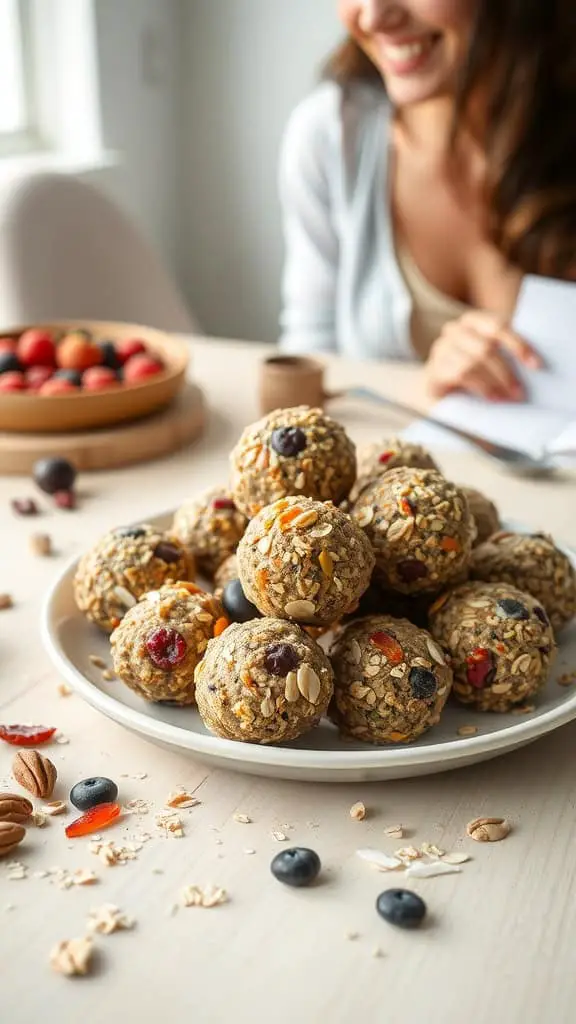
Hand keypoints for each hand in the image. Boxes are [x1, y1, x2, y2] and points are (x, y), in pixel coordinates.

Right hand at [426, 310, 542, 401]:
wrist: (438, 389)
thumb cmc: (472, 373)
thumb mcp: (491, 359)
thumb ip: (506, 354)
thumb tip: (533, 366)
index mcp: (473, 320)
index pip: (498, 326)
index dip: (519, 345)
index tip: (536, 365)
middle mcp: (454, 330)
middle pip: (486, 347)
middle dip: (507, 372)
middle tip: (520, 392)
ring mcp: (441, 348)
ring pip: (474, 362)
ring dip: (495, 382)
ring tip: (508, 398)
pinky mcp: (434, 369)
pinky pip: (461, 375)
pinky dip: (481, 387)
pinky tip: (492, 398)